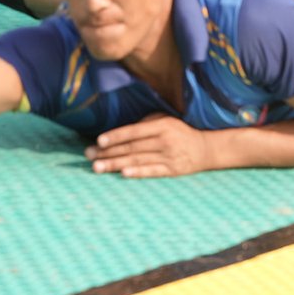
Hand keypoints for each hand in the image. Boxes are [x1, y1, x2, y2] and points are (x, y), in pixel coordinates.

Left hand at [87, 114, 211, 177]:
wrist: (205, 148)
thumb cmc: (179, 132)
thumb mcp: (166, 120)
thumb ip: (146, 124)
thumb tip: (122, 132)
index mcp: (162, 125)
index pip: (134, 131)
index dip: (116, 136)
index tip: (98, 141)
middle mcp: (164, 141)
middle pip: (132, 147)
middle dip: (108, 152)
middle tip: (88, 156)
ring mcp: (168, 157)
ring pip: (137, 160)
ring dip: (115, 164)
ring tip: (97, 167)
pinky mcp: (172, 170)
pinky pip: (152, 172)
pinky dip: (137, 173)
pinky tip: (123, 174)